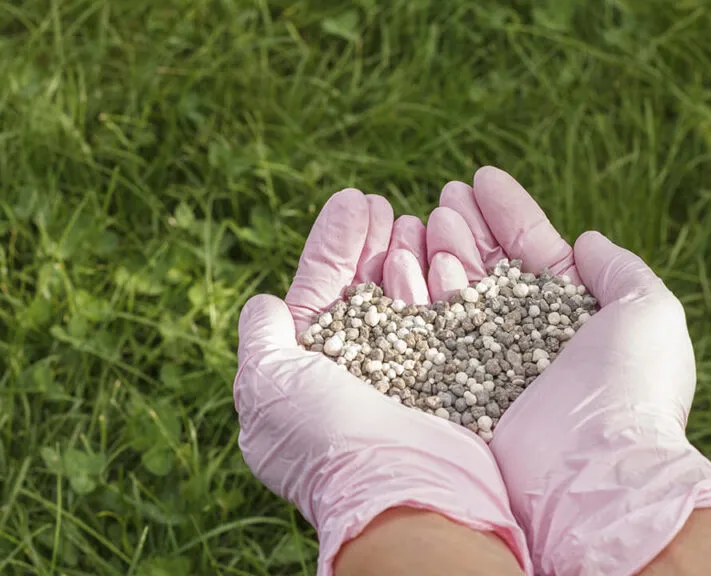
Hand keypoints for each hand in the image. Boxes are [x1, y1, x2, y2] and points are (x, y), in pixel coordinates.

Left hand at [235, 189, 531, 574]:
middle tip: (382, 201)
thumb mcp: (268, 385)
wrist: (402, 490)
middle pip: (364, 291)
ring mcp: (404, 378)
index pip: (318, 294)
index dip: (333, 246)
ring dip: (407, 254)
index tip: (354, 200)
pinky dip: (443, 282)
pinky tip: (444, 248)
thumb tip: (263, 304)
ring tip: (413, 215)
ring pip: (406, 301)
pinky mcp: (449, 381)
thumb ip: (262, 341)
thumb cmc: (326, 436)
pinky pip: (444, 320)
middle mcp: (355, 375)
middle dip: (371, 243)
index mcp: (307, 374)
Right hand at [426, 167, 710, 574]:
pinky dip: (418, 293)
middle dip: (467, 228)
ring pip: (456, 295)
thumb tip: (588, 239)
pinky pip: (432, 331)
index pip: (534, 253)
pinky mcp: (455, 388)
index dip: (508, 213)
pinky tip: (406, 260)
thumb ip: (621, 271)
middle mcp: (528, 340)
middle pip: (489, 269)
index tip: (480, 177)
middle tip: (443, 196)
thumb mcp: (650, 314)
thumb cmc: (627, 390)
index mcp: (574, 319)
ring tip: (424, 217)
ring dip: (441, 251)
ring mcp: (489, 364)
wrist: (591, 473)